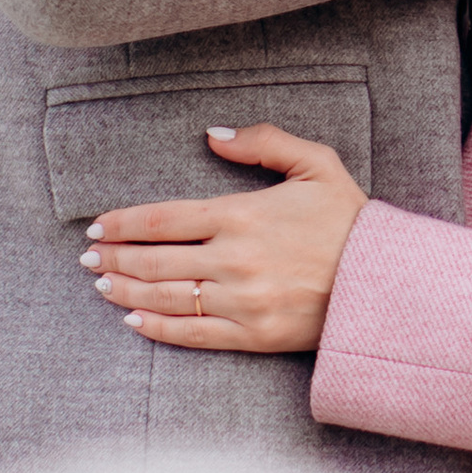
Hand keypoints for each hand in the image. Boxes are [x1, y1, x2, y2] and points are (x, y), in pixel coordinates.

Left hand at [81, 124, 366, 353]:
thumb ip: (262, 142)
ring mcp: (239, 301)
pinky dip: (156, 327)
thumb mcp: (315, 164)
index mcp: (241, 214)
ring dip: (125, 289)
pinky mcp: (250, 335)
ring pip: (166, 296)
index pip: (164, 217)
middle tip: (87, 257)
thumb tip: (212, 136)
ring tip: (100, 284)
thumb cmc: (348, 220)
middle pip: (154, 259)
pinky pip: (192, 333)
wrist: (384, 283)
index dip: (123, 222)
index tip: (97, 225)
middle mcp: (233, 259)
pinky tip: (133, 319)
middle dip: (113, 256)